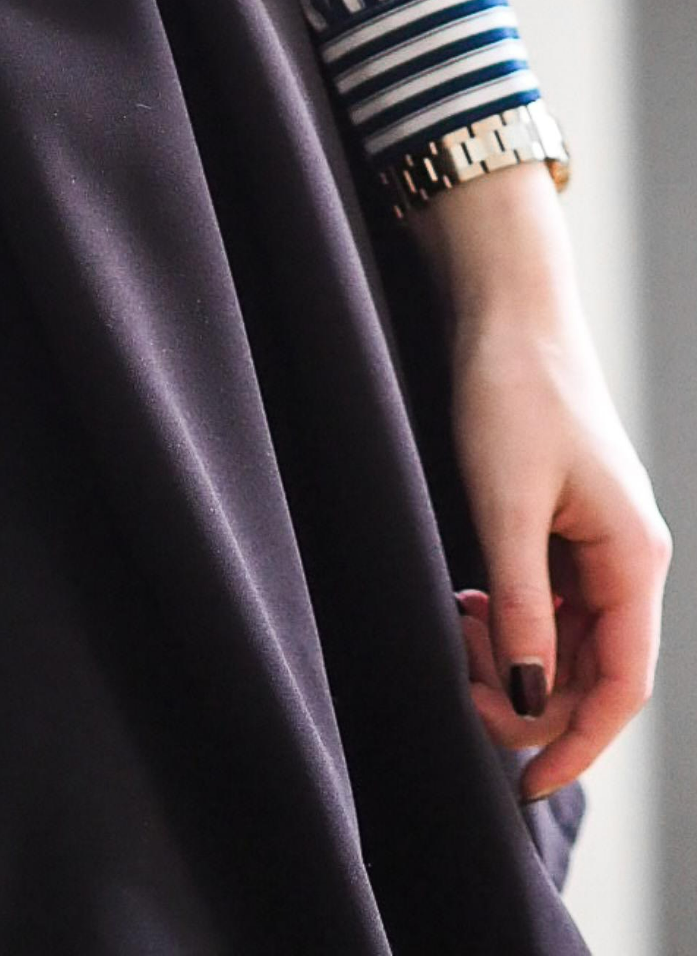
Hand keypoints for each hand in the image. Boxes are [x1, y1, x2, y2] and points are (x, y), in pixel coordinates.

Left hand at [416, 164, 670, 801]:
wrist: (507, 306)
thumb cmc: (513, 389)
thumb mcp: (506, 505)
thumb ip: (522, 610)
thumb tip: (528, 701)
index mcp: (632, 559)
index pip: (622, 687)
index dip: (577, 745)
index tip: (524, 786)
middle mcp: (627, 560)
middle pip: (591, 674)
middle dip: (528, 694)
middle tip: (460, 668)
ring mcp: (597, 543)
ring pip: (565, 644)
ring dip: (514, 657)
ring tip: (463, 618)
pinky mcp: (566, 526)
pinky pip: (548, 606)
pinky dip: (511, 620)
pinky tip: (473, 601)